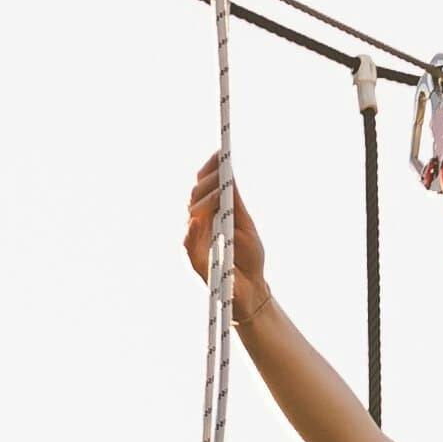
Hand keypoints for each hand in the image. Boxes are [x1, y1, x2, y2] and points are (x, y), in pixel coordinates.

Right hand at [182, 156, 265, 297]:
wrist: (253, 289)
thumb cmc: (249, 257)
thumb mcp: (245, 223)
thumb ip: (234, 202)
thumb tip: (230, 173)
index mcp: (212, 213)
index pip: (205, 185)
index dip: (210, 168)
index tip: (221, 152)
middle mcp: (201, 225)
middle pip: (195, 196)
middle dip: (209, 181)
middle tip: (222, 169)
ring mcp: (197, 242)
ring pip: (192, 214)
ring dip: (205, 200)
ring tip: (219, 191)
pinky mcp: (198, 261)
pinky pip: (189, 244)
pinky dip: (192, 231)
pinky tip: (197, 220)